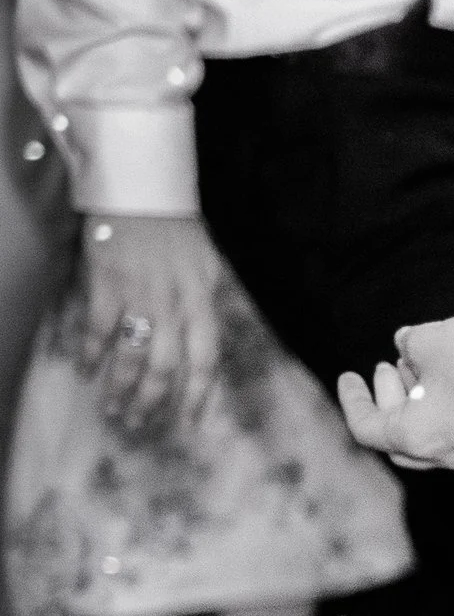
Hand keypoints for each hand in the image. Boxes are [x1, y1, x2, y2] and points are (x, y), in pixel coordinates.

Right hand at [72, 214, 227, 439]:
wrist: (142, 191)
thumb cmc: (176, 228)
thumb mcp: (206, 267)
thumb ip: (205, 305)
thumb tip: (206, 344)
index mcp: (201, 301)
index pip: (207, 359)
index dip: (200, 396)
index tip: (191, 424)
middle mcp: (174, 304)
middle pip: (166, 368)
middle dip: (152, 403)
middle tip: (139, 423)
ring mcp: (140, 296)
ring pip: (132, 357)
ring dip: (121, 389)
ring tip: (112, 409)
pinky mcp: (106, 284)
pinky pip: (97, 331)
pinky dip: (90, 356)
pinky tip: (84, 372)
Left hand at [337, 316, 453, 471]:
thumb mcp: (428, 339)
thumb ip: (408, 343)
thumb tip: (406, 345)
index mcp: (413, 436)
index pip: (366, 428)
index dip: (352, 400)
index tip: (348, 377)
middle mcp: (442, 454)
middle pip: (397, 439)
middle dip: (388, 401)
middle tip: (388, 368)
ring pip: (431, 436)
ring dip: (418, 404)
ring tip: (422, 367)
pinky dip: (446, 409)